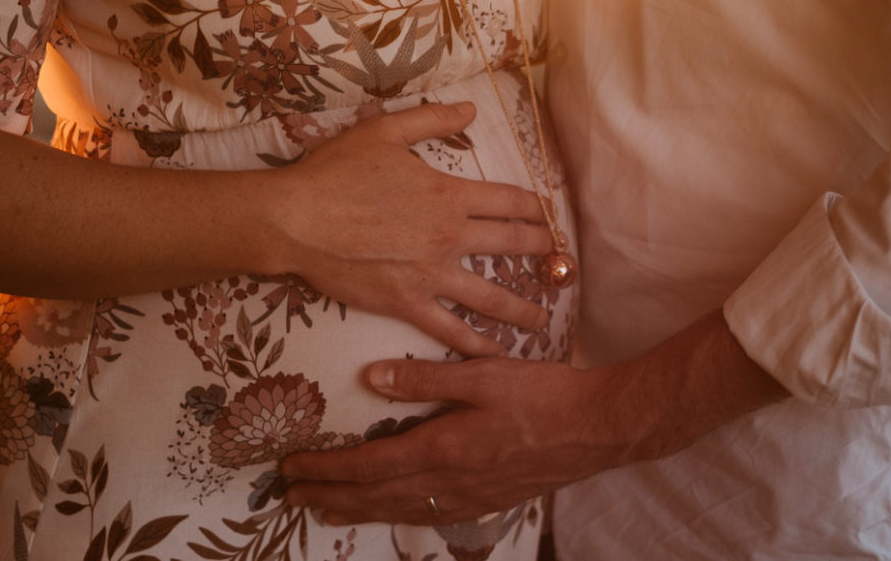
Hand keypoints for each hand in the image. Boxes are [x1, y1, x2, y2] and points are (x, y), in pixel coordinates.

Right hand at [270, 101, 553, 356]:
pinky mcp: (405, 302)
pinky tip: (495, 356)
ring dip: (522, 308)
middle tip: (561, 262)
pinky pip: (449, 329)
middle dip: (542, 252)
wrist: (296, 219)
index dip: (537, 208)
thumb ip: (431, 119)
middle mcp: (448, 236)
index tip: (551, 217)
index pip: (510, 201)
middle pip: (511, 245)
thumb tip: (468, 110)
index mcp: (449, 194)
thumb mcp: (384, 131)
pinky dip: (475, 345)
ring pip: (490, 297)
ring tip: (542, 318)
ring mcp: (430, 274)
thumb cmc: (335, 171)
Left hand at [280, 311, 788, 522]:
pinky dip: (398, 516)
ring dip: (358, 511)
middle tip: (290, 494)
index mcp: (442, 450)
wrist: (600, 429)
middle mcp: (450, 484)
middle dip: (329, 496)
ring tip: (325, 511)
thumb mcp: (482, 373)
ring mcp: (470, 499)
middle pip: (376, 497)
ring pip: (400, 512)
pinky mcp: (489, 502)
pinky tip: (392, 513)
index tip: (292, 468)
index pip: (368, 467)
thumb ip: (422, 377)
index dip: (326, 470)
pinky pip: (430, 517)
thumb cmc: (543, 395)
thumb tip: (370, 377)